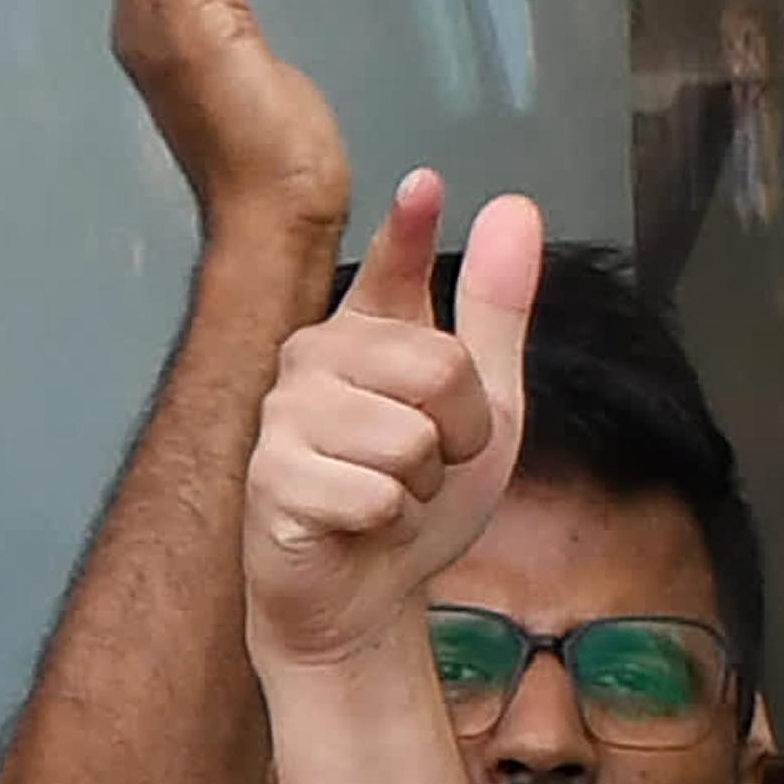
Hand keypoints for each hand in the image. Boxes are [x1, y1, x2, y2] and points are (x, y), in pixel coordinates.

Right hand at [243, 165, 540, 676]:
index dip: (410, 228)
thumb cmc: (414, 500)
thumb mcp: (485, 407)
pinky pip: (375, 490)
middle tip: (424, 467)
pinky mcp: (270, 478)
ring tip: (388, 497)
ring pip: (410, 435)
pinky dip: (386, 522)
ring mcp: (284, 416)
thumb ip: (494, 313)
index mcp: (368, 332)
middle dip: (458, 434)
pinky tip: (356, 527)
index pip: (393, 263)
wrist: (360, 599)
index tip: (428, 184)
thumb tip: (513, 206)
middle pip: (440, 366)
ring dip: (419, 485)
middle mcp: (315, 357)